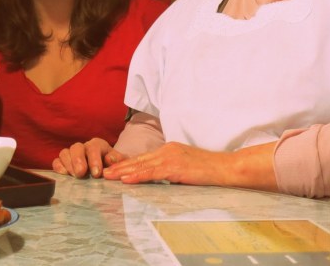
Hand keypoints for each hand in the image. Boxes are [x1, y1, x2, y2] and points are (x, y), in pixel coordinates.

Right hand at [52, 138, 125, 178]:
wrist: (108, 171)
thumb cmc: (113, 167)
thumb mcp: (120, 163)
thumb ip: (118, 160)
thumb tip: (110, 159)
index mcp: (98, 145)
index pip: (94, 147)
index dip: (94, 159)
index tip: (96, 173)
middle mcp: (83, 147)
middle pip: (76, 147)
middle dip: (78, 160)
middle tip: (81, 174)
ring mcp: (72, 154)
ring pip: (65, 152)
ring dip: (68, 164)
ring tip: (74, 176)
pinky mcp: (63, 162)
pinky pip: (57, 161)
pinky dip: (58, 166)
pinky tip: (63, 174)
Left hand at [103, 142, 235, 185]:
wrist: (225, 167)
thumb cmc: (209, 169)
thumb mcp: (186, 166)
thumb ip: (172, 169)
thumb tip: (160, 178)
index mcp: (169, 150)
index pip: (143, 158)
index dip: (127, 163)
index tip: (113, 168)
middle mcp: (166, 150)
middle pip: (138, 160)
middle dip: (119, 166)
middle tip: (103, 172)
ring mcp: (170, 157)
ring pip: (141, 165)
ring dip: (123, 171)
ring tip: (108, 176)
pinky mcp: (175, 167)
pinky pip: (152, 173)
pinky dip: (137, 176)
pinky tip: (126, 180)